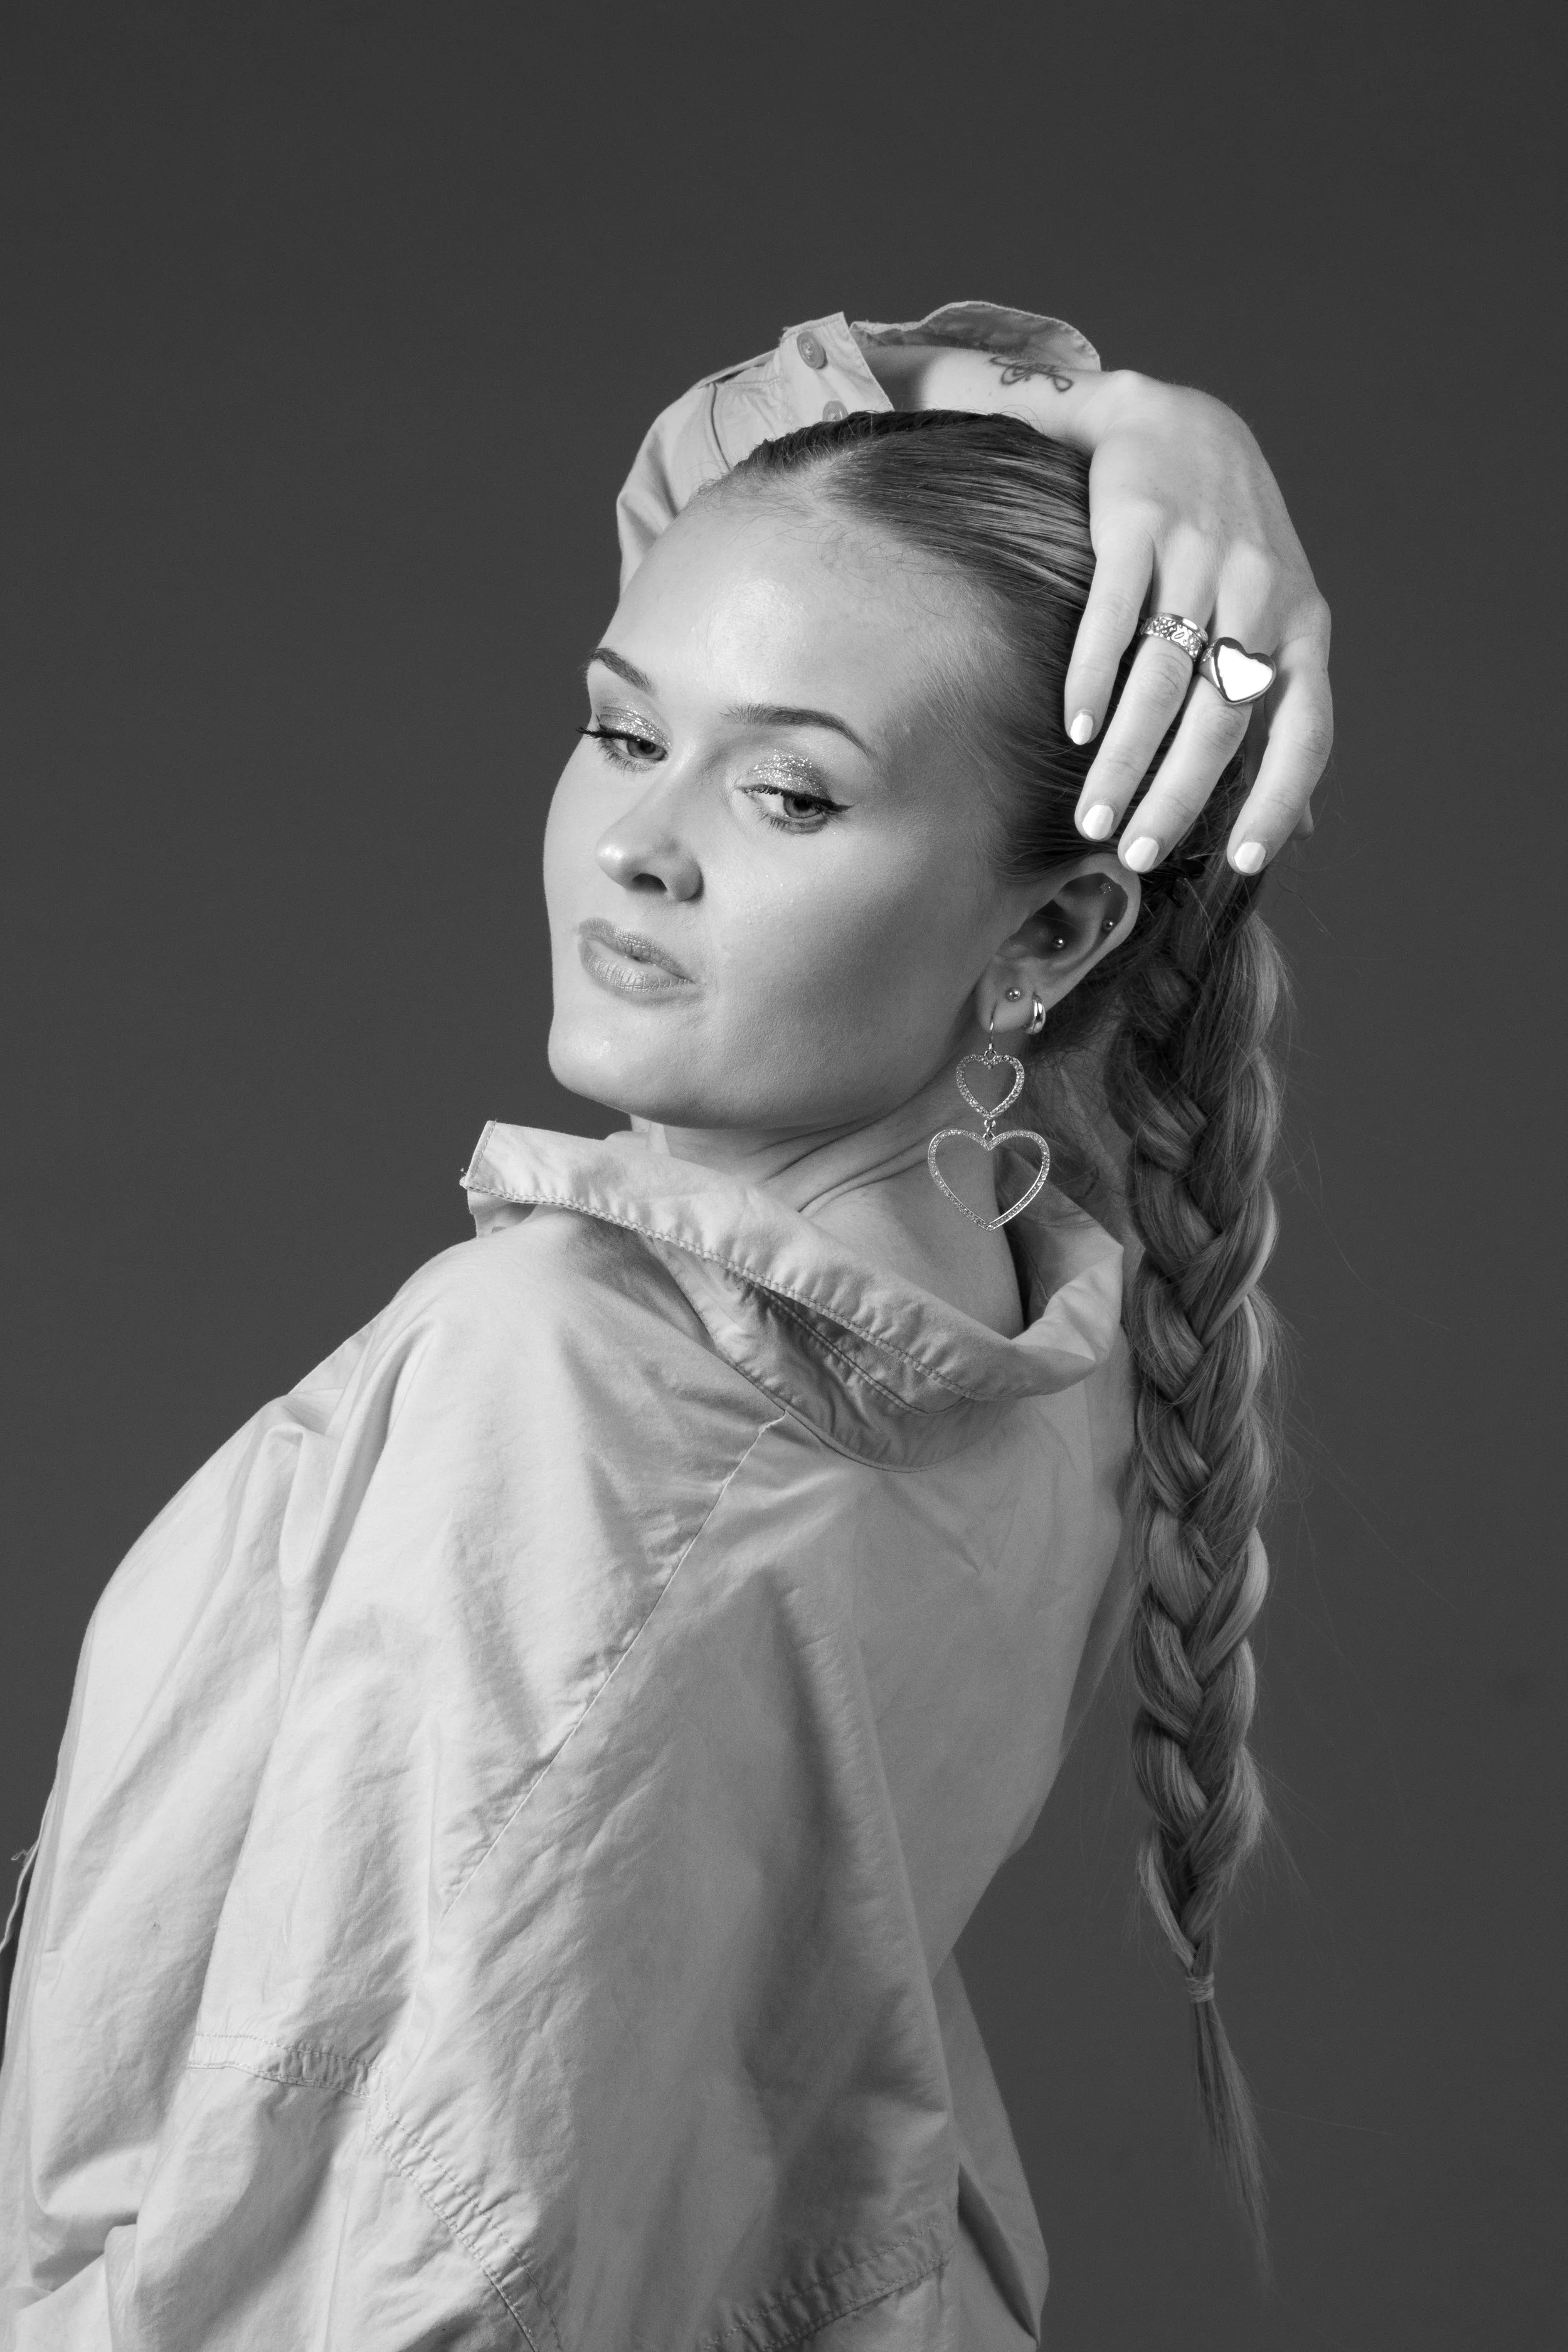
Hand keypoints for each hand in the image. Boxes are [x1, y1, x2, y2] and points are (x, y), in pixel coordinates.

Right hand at [868, 346, 1331, 873]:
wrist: (1178, 419)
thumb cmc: (1229, 541)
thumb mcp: (1279, 618)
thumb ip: (1284, 716)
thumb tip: (1305, 827)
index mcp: (1303, 626)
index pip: (1305, 731)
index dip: (1277, 800)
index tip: (1240, 863)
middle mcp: (1261, 592)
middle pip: (1220, 719)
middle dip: (1175, 797)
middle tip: (1135, 853)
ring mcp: (1202, 556)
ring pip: (1163, 681)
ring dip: (1125, 760)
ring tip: (1093, 818)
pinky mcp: (1140, 524)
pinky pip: (1114, 619)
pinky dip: (1092, 681)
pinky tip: (1075, 730)